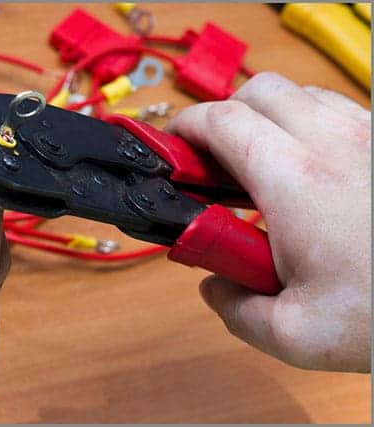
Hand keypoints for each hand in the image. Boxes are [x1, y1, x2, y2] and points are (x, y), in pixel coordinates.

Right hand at [166, 72, 370, 372]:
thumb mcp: (294, 335)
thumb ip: (235, 310)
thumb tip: (214, 287)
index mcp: (297, 181)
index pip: (222, 122)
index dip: (185, 128)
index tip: (172, 151)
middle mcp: (333, 143)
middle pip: (256, 92)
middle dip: (221, 119)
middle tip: (211, 164)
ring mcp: (366, 136)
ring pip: (296, 95)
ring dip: (264, 120)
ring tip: (258, 169)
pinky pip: (334, 110)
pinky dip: (304, 125)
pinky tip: (305, 170)